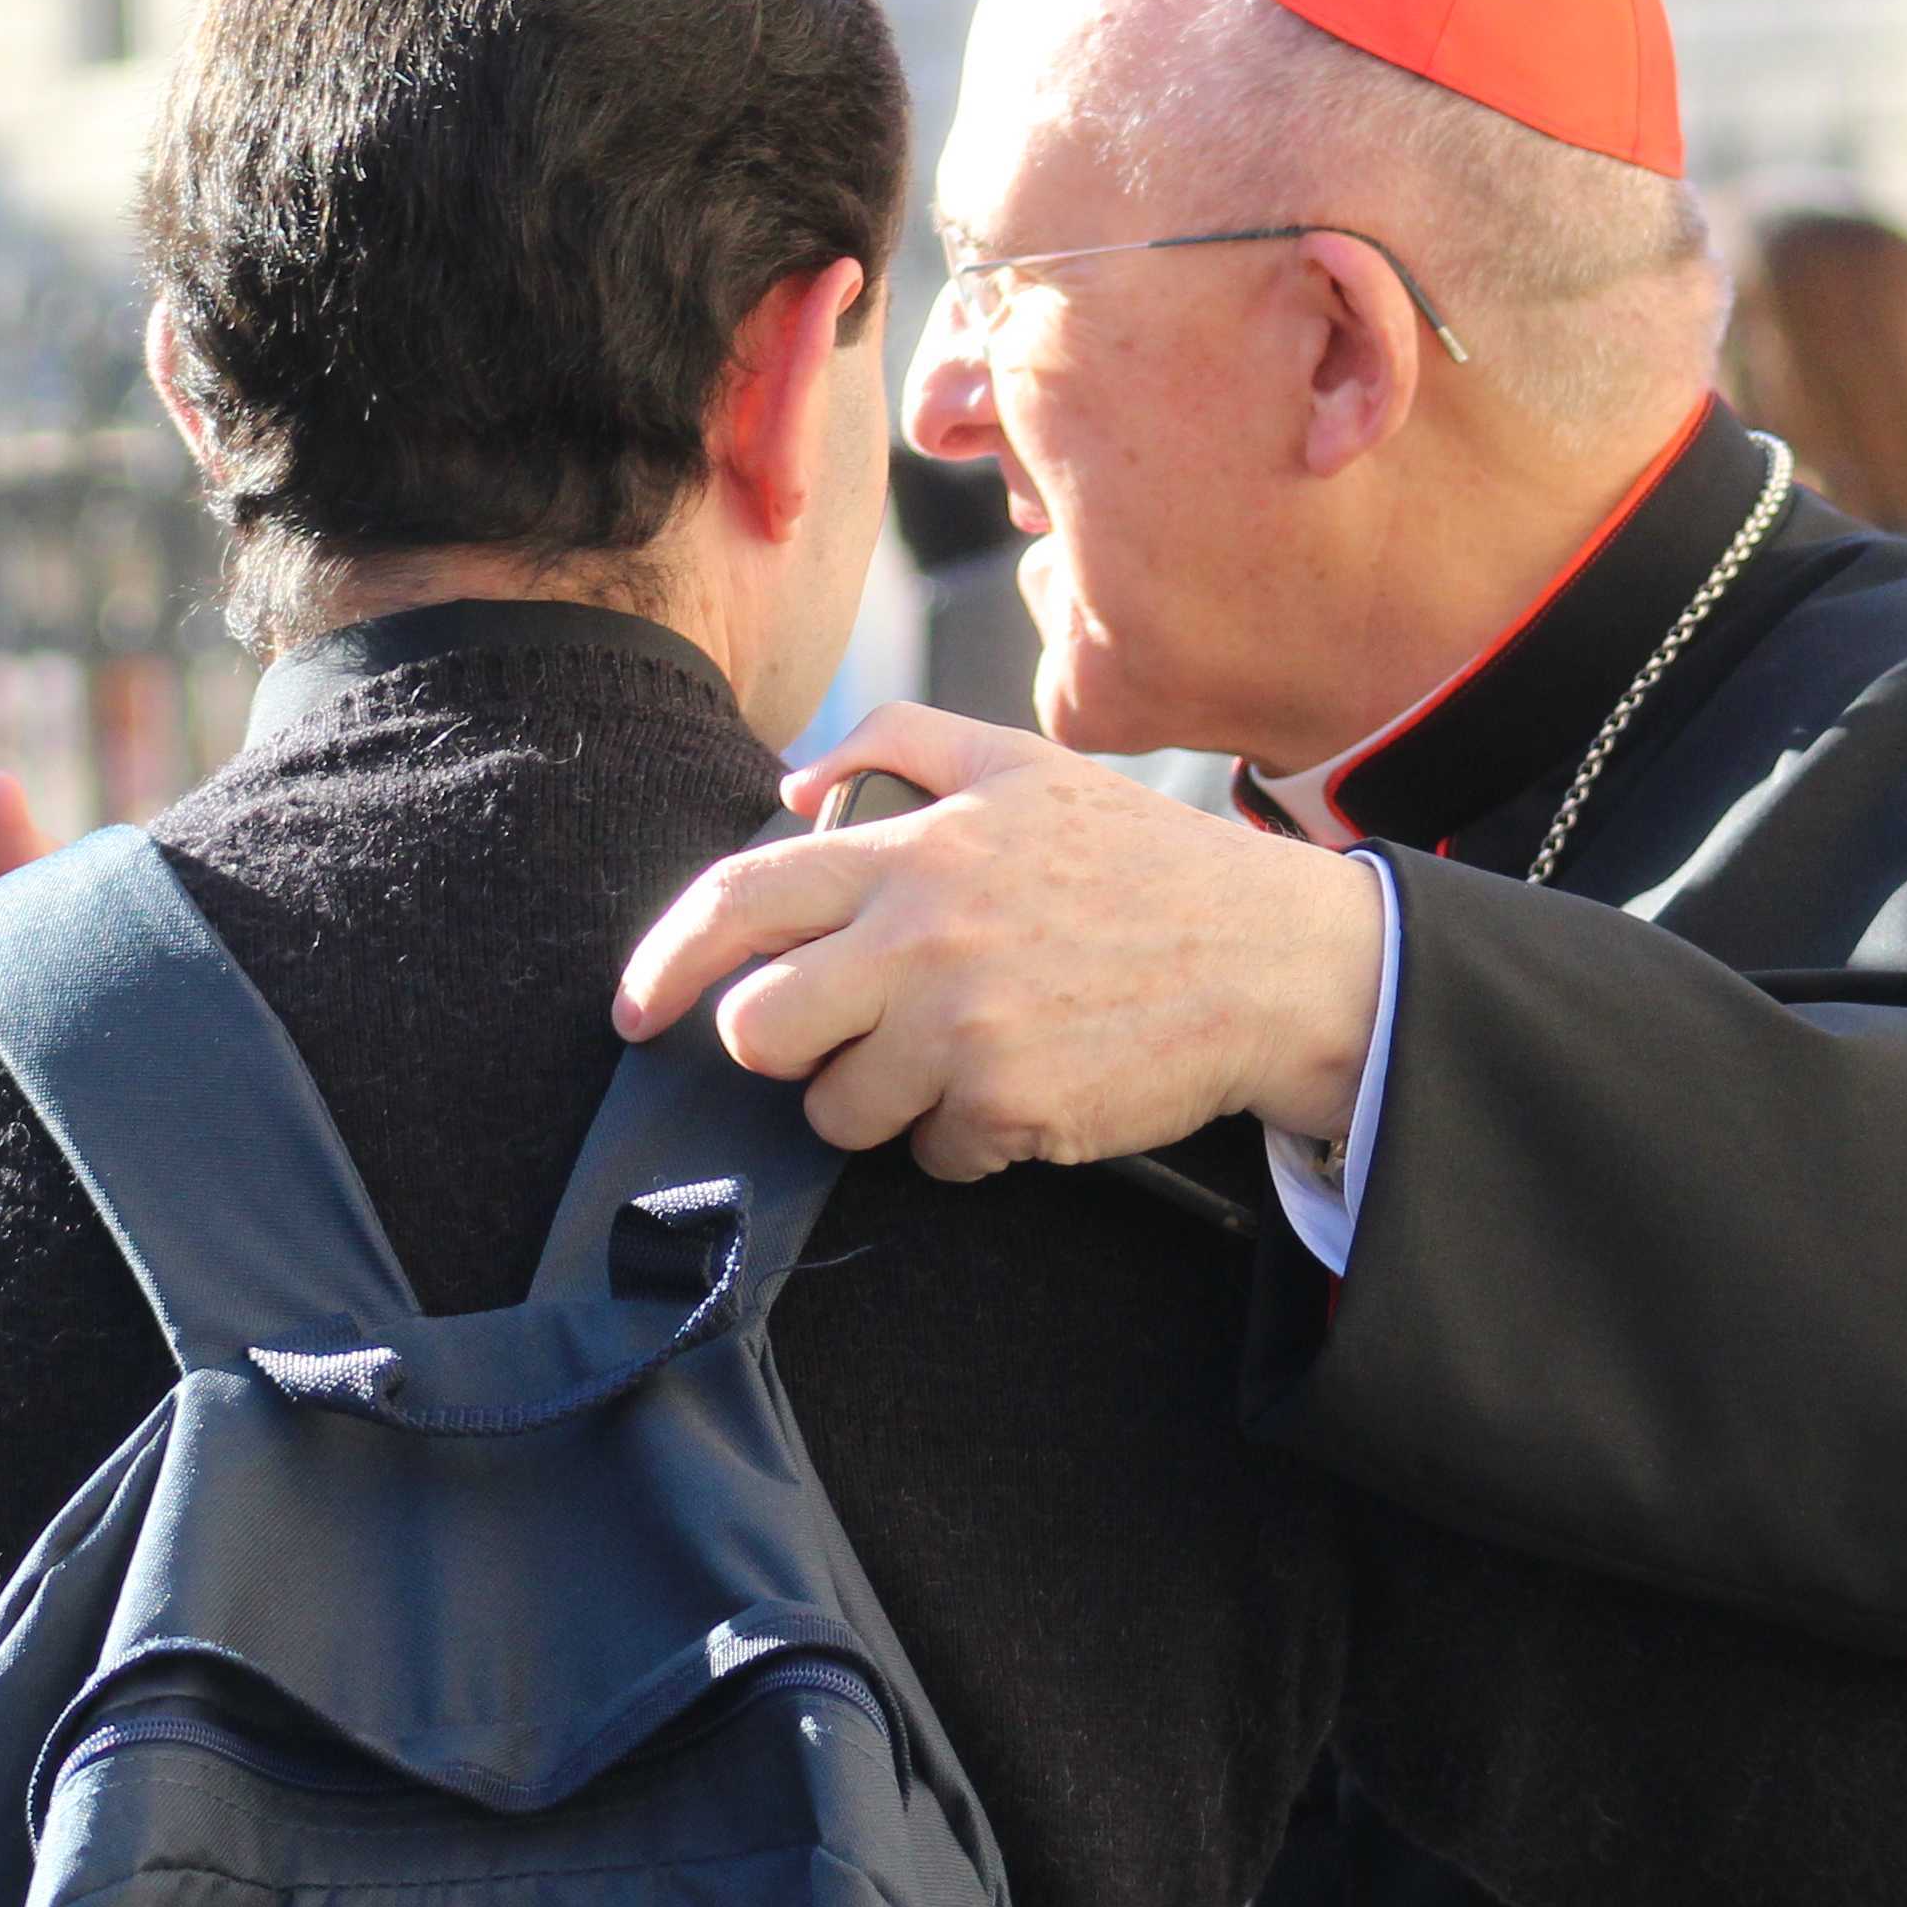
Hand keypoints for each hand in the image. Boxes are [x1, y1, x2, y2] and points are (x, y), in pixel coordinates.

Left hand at [609, 704, 1386, 1182]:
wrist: (1272, 961)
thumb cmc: (1146, 864)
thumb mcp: (1025, 766)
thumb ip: (899, 748)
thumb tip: (790, 783)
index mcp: (915, 853)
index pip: (738, 901)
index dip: (662, 961)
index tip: (634, 1008)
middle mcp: (925, 940)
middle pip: (758, 1028)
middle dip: (781, 1045)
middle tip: (841, 1035)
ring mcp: (964, 1033)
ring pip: (835, 1111)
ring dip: (876, 1102)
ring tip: (954, 1057)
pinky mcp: (1009, 1110)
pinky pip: (928, 1157)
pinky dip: (961, 1140)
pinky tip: (1020, 1087)